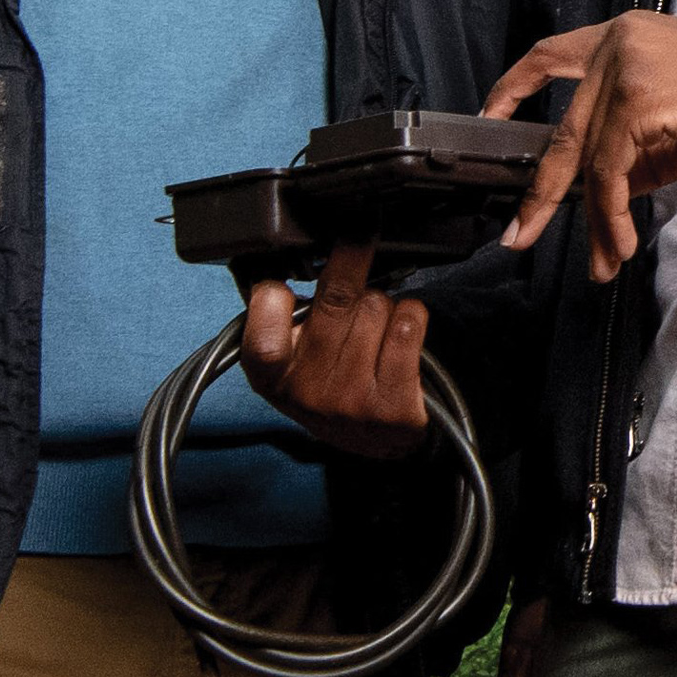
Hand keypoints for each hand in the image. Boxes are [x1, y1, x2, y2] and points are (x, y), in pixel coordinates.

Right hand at [240, 238, 429, 458]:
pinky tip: (402, 336)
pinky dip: (411, 316)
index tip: (288, 284)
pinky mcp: (393, 407)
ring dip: (382, 304)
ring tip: (376, 329)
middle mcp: (307, 393)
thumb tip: (288, 257)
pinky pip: (408, 324)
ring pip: (376, 305)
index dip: (275, 296)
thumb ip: (283, 315)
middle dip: (352, 259)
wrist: (377, 442)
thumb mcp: (292, 357)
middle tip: (360, 234)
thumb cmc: (332, 381)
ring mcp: (351, 402)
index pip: (264, 323)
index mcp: (271, 377)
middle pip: (337, 296)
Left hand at [483, 12, 676, 281]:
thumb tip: (589, 197)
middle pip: (564, 127)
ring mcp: (628, 67)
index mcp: (622, 35)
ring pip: (586, 158)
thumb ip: (626, 150)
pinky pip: (612, 171)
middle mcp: (618, 42)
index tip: (490, 117)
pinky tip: (622, 242)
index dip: (513, 86)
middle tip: (521, 233)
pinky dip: (611, 216)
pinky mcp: (643, 98)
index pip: (550, 54)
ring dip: (591, 220)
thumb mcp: (671, 128)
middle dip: (540, 190)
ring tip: (600, 259)